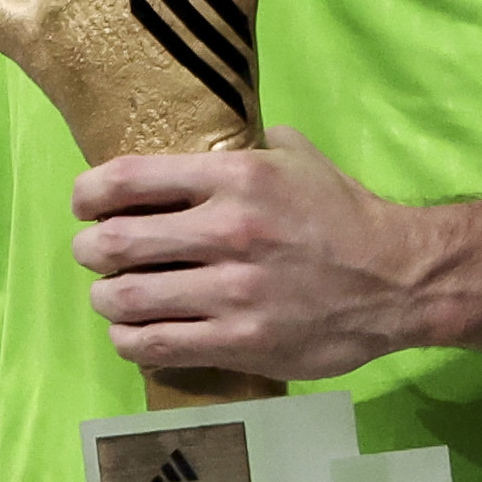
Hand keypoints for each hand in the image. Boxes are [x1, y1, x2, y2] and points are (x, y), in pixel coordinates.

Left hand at [75, 129, 434, 387]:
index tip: (83, 205)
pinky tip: (135, 334)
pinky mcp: (241, 341)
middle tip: (94, 255)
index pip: (127, 180)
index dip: (87, 194)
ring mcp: (232, 291)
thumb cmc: (343, 215)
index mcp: (235, 176)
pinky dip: (131, 340)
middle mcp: (227, 231)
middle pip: (112, 243)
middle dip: (89, 251)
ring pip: (125, 299)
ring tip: (113, 298)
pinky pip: (155, 344)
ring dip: (106, 300)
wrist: (398, 280)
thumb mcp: (297, 157)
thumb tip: (200, 137)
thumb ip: (244, 144)